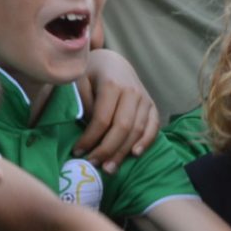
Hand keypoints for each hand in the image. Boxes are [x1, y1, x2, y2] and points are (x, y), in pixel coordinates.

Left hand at [74, 50, 158, 166]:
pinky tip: (135, 155)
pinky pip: (153, 127)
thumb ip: (83, 103)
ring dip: (123, 152)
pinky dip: (146, 142)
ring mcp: (145, 98)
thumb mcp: (79, 81)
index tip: (77, 151)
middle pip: (122, 127)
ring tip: (109, 167)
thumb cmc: (91, 74)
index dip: (90, 138)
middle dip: (107, 149)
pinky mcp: (152, 105)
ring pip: (137, 130)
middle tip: (93, 163)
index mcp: (112, 84)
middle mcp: (132, 91)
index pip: (102, 119)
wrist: (113, 62)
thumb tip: (88, 131)